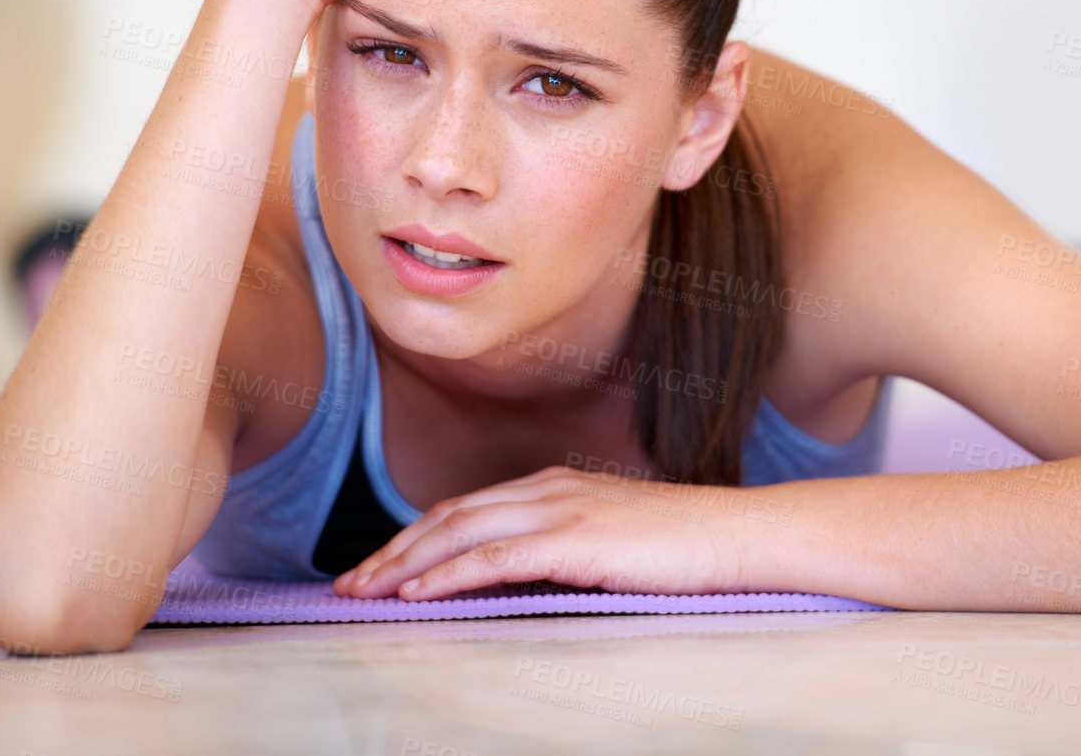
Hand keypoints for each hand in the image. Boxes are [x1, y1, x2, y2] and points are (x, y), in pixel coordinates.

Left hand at [330, 465, 757, 600]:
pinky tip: (417, 594)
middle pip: (446, 517)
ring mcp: (558, 510)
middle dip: (389, 552)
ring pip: (457, 534)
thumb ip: (557, 550)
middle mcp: (545, 488)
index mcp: (551, 485)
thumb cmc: (680, 545)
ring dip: (402, 565)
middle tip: (346, 586)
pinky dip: (448, 575)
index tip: (374, 569)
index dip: (411, 538)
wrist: (734, 535)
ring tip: (363, 593)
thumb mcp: (606, 541)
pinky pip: (493, 559)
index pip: (462, 510)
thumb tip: (510, 582)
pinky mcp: (573, 540)